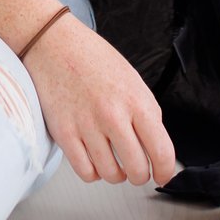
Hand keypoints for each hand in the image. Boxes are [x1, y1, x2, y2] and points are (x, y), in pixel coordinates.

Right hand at [18, 17, 181, 185]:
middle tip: (137, 170)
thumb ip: (146, 113)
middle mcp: (113, 115)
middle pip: (137, 169)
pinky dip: (93, 172)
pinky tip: (94, 160)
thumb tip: (156, 147)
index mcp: (136, 101)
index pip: (161, 151)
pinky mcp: (64, 133)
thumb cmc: (93, 59)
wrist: (54, 43)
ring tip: (114, 163)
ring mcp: (87, 126)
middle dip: (141, 175)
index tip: (162, 175)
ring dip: (116, 174)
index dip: (165, 171)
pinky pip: (85, 171)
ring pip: (110, 174)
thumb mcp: (132, 80)